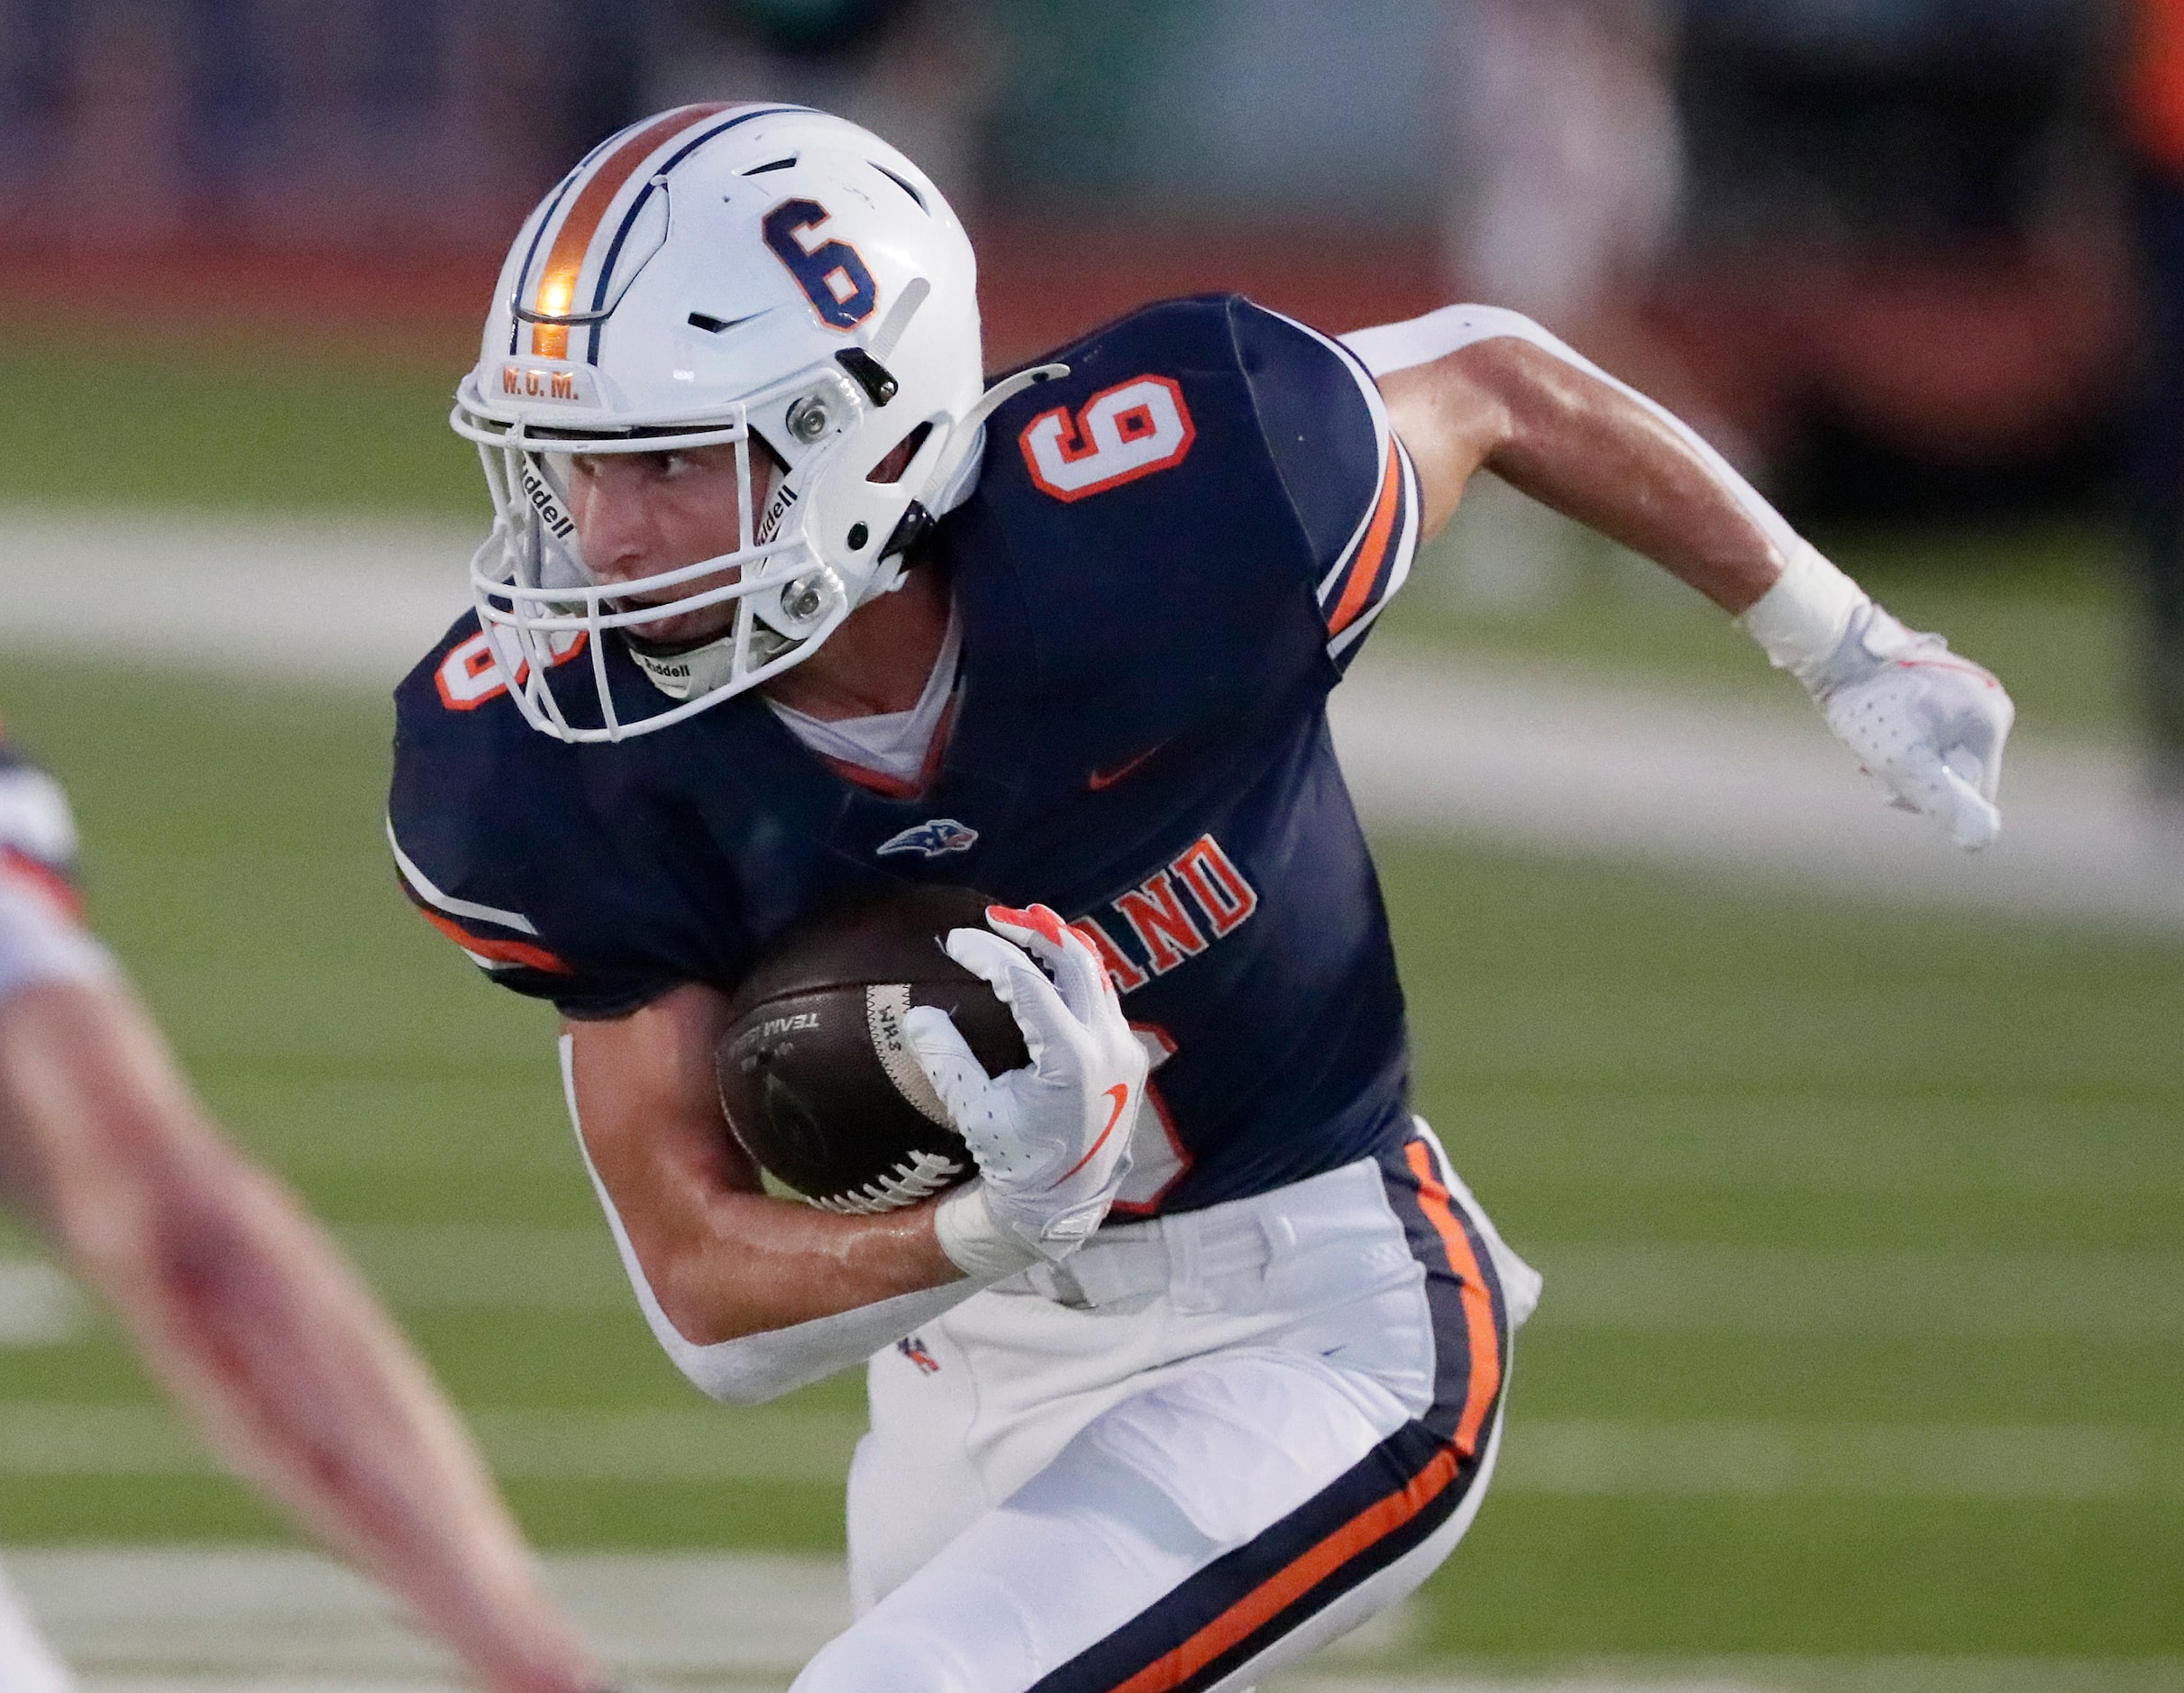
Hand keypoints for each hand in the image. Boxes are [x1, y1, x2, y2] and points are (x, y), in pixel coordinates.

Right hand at [904, 903, 1144, 1271]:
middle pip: (1074, 961)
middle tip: (994, 919)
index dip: (988, 954)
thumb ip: (947, 1060)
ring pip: (1097, 975)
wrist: (1065, 1203)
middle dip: (1033, 932)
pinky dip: (1077, 976)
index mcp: (1069, 1058)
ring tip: (1025, 927)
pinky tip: (1051, 970)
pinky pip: (1105, 999)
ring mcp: (1125, 1049)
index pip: (1026, 983)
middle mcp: (1107, 1045)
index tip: (955, 942)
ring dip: (1060, 948)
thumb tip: (917, 1013)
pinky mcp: (1130, 1056)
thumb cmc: (1016, 1161)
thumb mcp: (975, 1113)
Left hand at [1806, 603, 2014, 850]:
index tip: (1887, 784)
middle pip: (1958, 770)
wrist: (1838, 645)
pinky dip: (1903, 738)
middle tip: (1870, 767)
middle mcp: (1990, 702)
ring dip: (1903, 761)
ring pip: (1940, 750)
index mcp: (1991, 721)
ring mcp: (1968, 689)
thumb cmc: (1869, 705)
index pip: (1976, 792)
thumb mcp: (1905, 763)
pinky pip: (1931, 729)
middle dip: (1914, 779)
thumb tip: (1981, 843)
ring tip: (1867, 747)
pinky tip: (1874, 728)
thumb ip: (1943, 801)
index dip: (1932, 801)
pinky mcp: (1943, 681)